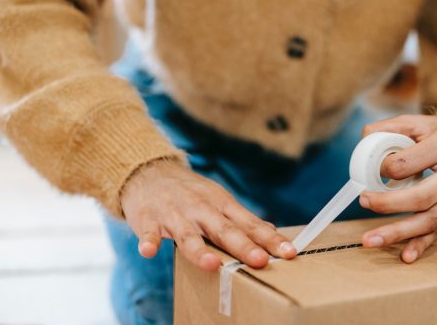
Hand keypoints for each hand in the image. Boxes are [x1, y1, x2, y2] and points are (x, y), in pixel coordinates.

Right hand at [120, 160, 296, 270]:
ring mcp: (174, 214)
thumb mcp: (219, 200)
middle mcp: (201, 209)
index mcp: (221, 205)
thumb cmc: (190, 192)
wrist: (150, 172)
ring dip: (200, 250)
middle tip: (260, 260)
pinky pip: (149, 232)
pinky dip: (148, 241)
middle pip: (224, 230)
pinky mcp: (148, 218)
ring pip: (188, 235)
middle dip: (242, 245)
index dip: (269, 239)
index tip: (288, 253)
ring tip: (212, 264)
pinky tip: (149, 252)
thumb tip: (270, 230)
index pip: (249, 224)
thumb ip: (241, 219)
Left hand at [359, 115, 436, 262]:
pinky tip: (406, 256)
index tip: (371, 170)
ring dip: (398, 233)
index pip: (409, 163)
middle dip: (388, 205)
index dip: (385, 168)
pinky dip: (422, 245)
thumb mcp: (421, 122)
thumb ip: (390, 127)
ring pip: (430, 220)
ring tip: (371, 240)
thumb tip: (364, 139)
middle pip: (422, 196)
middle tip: (364, 202)